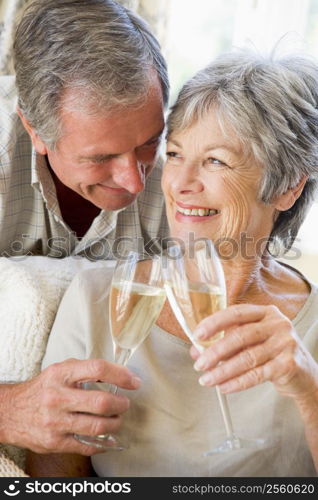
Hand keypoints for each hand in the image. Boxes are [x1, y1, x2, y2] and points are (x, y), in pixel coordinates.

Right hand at [0, 358, 140, 453]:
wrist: (11, 412)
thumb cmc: (43, 388)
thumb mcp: (60, 370)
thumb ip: (85, 370)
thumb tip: (119, 374)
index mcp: (61, 373)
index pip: (97, 369)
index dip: (121, 375)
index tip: (134, 381)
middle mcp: (57, 396)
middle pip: (101, 401)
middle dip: (121, 404)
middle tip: (125, 404)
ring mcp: (55, 421)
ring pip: (98, 425)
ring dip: (115, 424)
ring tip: (117, 419)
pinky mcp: (54, 442)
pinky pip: (87, 445)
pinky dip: (103, 443)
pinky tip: (109, 439)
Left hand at [190, 304, 317, 400]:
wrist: (304, 375)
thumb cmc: (272, 354)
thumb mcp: (252, 342)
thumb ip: (226, 343)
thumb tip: (196, 351)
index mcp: (266, 312)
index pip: (236, 313)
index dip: (214, 323)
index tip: (197, 335)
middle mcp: (278, 324)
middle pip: (240, 336)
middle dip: (215, 351)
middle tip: (199, 364)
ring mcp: (285, 343)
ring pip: (247, 358)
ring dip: (222, 371)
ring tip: (206, 380)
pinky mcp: (288, 365)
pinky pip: (257, 375)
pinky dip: (237, 383)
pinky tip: (224, 387)